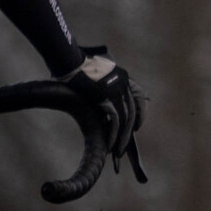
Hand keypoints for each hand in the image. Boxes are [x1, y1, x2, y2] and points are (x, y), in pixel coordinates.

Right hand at [67, 49, 146, 183]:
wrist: (68, 60)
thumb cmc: (76, 66)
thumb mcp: (97, 73)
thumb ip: (104, 84)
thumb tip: (100, 100)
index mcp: (123, 76)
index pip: (139, 97)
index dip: (141, 113)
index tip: (138, 126)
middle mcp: (124, 83)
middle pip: (132, 112)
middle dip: (129, 131)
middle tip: (125, 145)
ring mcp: (116, 91)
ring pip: (126, 119)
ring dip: (122, 137)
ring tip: (117, 151)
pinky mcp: (106, 98)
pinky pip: (114, 121)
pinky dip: (113, 134)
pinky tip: (109, 144)